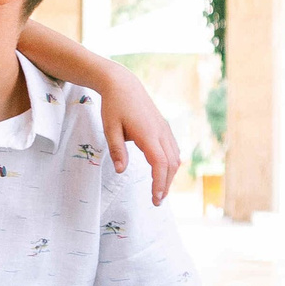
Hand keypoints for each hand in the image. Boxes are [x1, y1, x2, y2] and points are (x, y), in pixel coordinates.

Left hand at [94, 65, 180, 204]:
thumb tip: (121, 170)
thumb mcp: (109, 129)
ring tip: (160, 190)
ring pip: (174, 157)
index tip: (155, 198)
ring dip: (169, 175)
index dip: (160, 183)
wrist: (123, 84)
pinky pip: (173, 149)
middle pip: (170, 164)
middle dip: (166, 184)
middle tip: (157, 201)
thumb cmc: (114, 106)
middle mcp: (161, 132)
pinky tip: (164, 172)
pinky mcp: (163, 127)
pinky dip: (170, 163)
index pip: (159, 164)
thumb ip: (117, 150)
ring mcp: (164, 129)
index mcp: (148, 134)